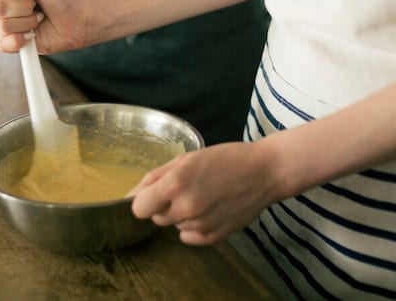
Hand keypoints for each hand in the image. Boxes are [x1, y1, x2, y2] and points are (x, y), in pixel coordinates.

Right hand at [0, 0, 90, 53]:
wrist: (82, 17)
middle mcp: (8, 7)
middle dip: (22, 6)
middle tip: (38, 4)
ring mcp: (13, 25)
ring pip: (3, 26)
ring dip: (27, 22)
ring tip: (41, 18)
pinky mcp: (19, 43)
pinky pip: (3, 45)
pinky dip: (18, 41)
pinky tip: (32, 35)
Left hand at [129, 141, 279, 245]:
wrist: (264, 172)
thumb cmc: (225, 158)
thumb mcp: (186, 158)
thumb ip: (155, 178)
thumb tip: (131, 197)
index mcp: (175, 184)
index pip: (138, 208)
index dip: (145, 200)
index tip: (155, 193)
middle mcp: (185, 208)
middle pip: (156, 217)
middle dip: (165, 204)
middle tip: (188, 187)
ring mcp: (200, 225)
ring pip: (175, 225)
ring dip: (183, 214)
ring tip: (205, 195)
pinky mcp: (213, 237)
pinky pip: (189, 236)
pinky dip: (195, 226)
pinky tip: (212, 209)